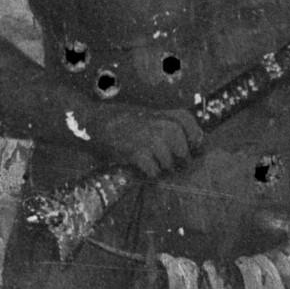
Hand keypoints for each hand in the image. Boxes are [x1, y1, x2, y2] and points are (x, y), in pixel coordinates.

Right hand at [83, 100, 208, 179]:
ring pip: (169, 165)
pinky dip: (148, 174)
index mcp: (165, 113)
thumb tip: (189, 145)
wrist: (94, 121)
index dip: (195, 139)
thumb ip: (165, 125)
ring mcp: (152, 140)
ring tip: (149, 164)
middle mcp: (163, 126)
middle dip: (178, 162)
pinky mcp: (139, 153)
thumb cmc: (120, 120)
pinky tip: (140, 168)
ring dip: (160, 169)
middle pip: (184, 152)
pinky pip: (153, 172)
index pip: (192, 125)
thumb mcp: (146, 115)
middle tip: (170, 165)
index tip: (195, 149)